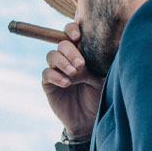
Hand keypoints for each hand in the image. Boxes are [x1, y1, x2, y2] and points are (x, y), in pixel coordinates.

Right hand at [41, 22, 103, 138]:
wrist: (89, 120)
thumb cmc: (99, 97)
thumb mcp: (103, 78)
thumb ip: (99, 61)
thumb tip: (104, 44)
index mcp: (81, 53)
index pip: (72, 34)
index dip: (72, 30)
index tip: (78, 37)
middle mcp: (67, 59)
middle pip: (62, 44)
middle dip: (71, 52)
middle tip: (81, 65)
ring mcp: (57, 70)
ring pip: (52, 55)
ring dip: (62, 62)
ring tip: (74, 74)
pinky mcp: (48, 83)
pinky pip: (47, 73)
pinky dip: (56, 76)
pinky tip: (66, 84)